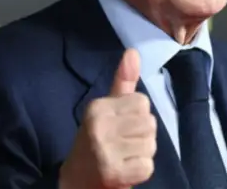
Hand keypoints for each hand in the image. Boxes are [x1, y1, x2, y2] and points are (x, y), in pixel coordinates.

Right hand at [59, 49, 156, 187]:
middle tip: (122, 145)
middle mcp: (99, 126)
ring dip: (142, 154)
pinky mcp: (114, 173)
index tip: (120, 127)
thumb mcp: (106, 109)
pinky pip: (148, 166)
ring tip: (124, 157)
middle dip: (142, 136)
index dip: (137, 115)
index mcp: (97, 107)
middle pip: (150, 123)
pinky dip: (140, 171)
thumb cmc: (97, 141)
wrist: (76, 181)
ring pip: (151, 145)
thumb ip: (122, 81)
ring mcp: (105, 151)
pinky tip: (125, 171)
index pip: (142, 102)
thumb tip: (133, 51)